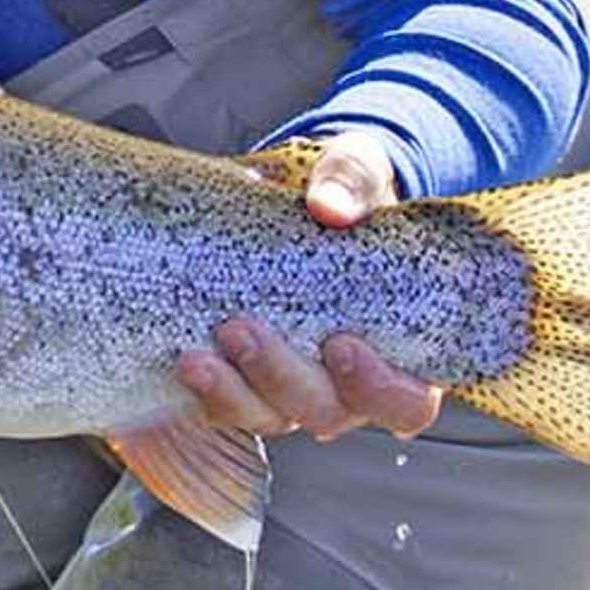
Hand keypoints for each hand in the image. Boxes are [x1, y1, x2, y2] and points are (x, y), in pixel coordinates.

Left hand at [171, 133, 444, 440]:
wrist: (300, 199)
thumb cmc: (349, 193)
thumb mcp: (358, 173)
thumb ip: (352, 183)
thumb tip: (330, 206)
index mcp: (401, 349)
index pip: (406, 402)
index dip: (379, 387)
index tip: (341, 343)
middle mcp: (348, 382)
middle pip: (327, 412)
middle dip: (282, 378)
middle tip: (243, 331)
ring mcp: (295, 385)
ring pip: (270, 415)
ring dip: (233, 390)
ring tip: (198, 356)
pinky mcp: (247, 379)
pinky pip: (227, 403)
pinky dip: (207, 388)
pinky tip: (183, 359)